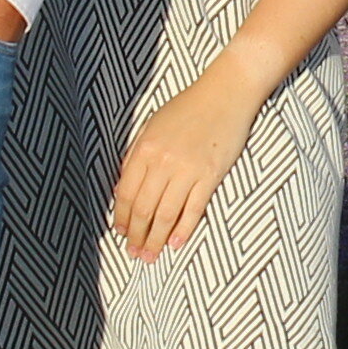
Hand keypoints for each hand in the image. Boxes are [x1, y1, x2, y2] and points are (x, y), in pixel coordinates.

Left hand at [107, 75, 257, 261]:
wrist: (225, 93)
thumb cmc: (188, 107)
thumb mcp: (152, 125)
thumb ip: (136, 155)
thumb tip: (124, 188)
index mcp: (144, 149)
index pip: (126, 193)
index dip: (122, 218)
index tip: (122, 233)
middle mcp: (162, 162)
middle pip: (144, 209)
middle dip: (137, 236)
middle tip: (134, 254)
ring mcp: (188, 169)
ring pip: (166, 214)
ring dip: (156, 239)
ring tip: (151, 256)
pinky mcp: (211, 175)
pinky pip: (194, 209)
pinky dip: (184, 229)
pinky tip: (176, 243)